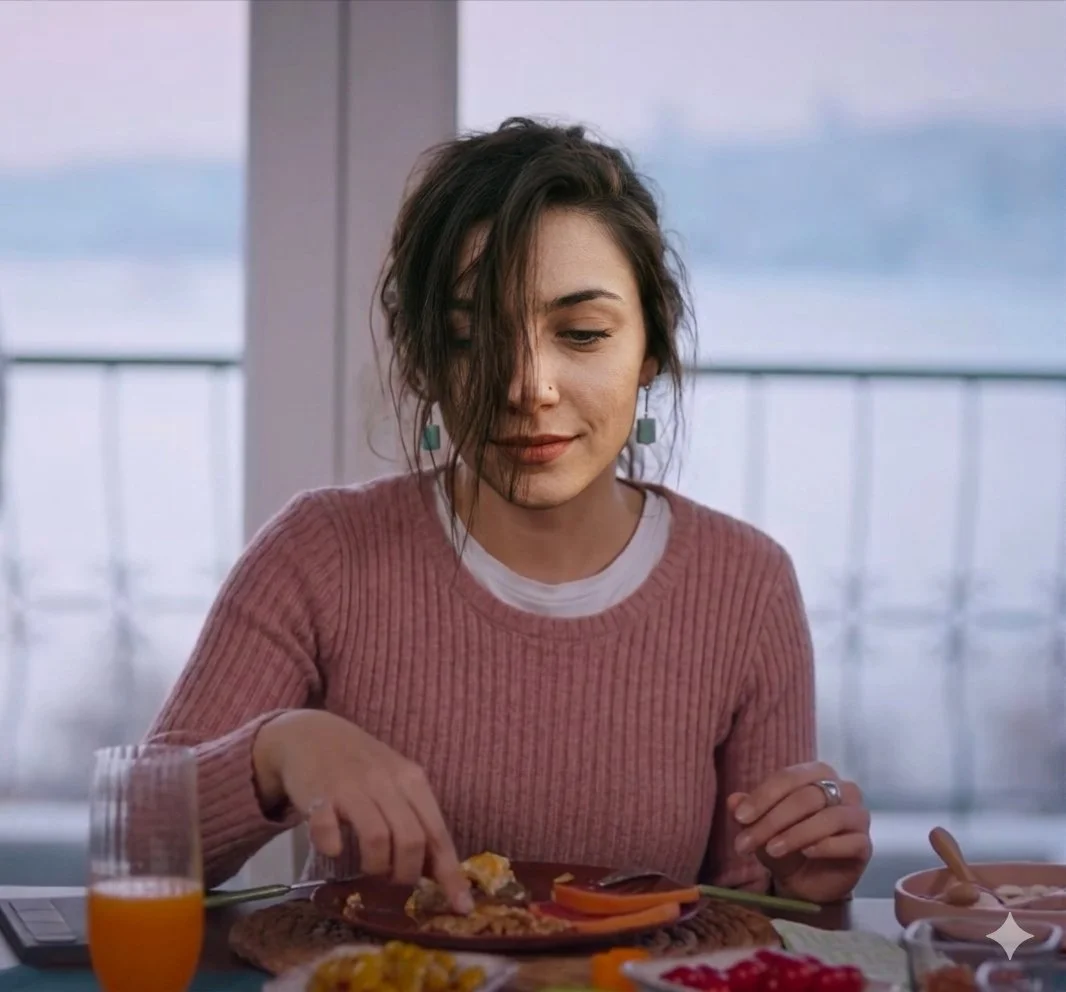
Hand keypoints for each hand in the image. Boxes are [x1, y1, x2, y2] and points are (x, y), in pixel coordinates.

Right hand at [253, 710, 472, 912]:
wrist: (312, 735)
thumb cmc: (362, 766)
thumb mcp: (396, 783)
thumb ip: (416, 819)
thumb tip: (439, 871)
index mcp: (412, 780)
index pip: (438, 833)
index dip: (450, 874)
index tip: (461, 907)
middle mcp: (386, 782)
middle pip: (411, 841)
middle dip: (406, 874)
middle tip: (395, 881)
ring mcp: (352, 787)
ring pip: (377, 839)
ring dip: (375, 866)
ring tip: (369, 867)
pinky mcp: (319, 794)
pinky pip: (328, 829)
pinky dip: (332, 846)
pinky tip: (332, 849)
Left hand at [727, 761, 870, 903]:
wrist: (807, 881)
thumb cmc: (785, 843)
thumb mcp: (761, 827)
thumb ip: (748, 811)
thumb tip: (733, 800)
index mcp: (817, 774)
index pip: (788, 777)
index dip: (762, 797)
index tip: (740, 818)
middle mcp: (843, 789)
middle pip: (807, 797)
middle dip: (773, 820)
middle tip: (747, 843)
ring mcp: (857, 816)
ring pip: (829, 817)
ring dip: (796, 834)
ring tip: (772, 850)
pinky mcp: (865, 845)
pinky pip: (850, 841)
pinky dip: (825, 846)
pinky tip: (806, 853)